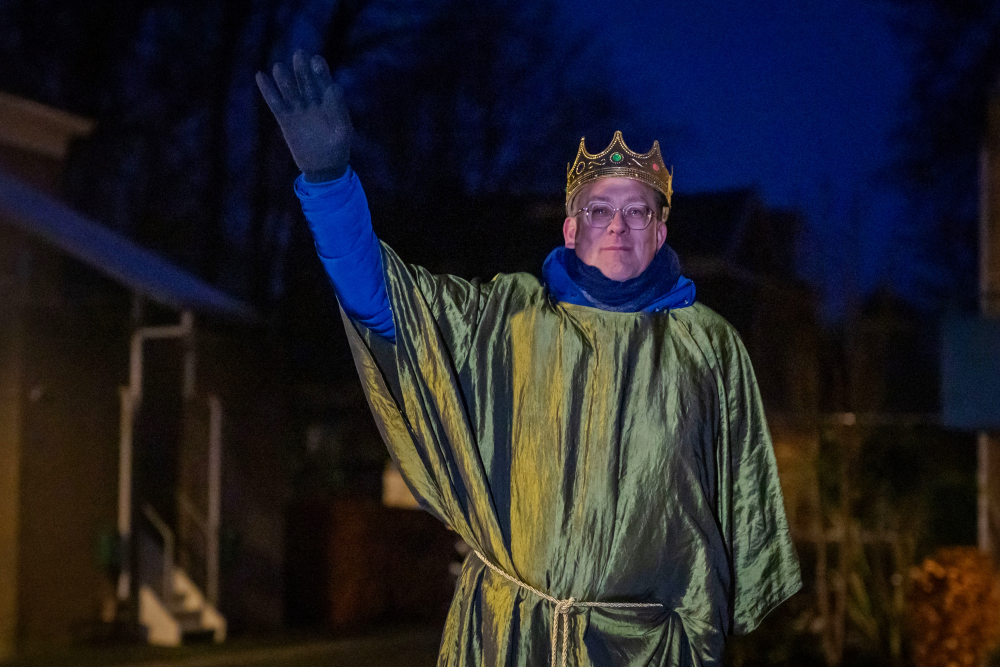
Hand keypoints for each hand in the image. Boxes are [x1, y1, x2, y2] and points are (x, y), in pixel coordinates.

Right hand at [256, 51, 351, 181]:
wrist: (324, 168)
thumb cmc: (338, 149)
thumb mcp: (343, 130)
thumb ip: (339, 110)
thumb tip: (334, 86)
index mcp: (329, 102)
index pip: (323, 81)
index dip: (320, 70)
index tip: (316, 60)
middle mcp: (312, 102)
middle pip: (305, 81)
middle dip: (302, 68)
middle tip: (299, 55)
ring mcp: (298, 109)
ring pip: (289, 89)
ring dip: (284, 78)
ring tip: (279, 68)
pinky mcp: (285, 119)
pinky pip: (275, 102)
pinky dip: (268, 90)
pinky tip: (260, 75)